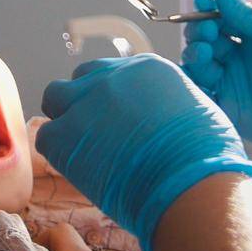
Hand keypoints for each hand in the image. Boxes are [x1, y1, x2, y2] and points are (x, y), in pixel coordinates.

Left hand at [36, 54, 251, 250]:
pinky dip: (59, 153)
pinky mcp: (65, 133)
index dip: (112, 101)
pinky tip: (81, 171)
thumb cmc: (204, 159)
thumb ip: (167, 107)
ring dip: (65, 120)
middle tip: (99, 136)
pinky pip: (46, 136)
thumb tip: (162, 124)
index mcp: (145, 68)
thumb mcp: (194, 112)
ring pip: (55, 97)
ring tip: (84, 151)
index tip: (118, 123)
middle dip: (86, 103)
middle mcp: (112, 76)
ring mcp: (85, 101)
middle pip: (82, 79)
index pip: (113, 74)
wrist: (190, 182)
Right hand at [180, 0, 251, 174]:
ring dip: (195, 52)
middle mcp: (242, 59)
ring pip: (199, 63)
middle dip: (200, 29)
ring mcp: (234, 83)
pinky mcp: (229, 108)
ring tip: (206, 50)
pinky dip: (192, 81)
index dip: (210, 8)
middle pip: (207, 38)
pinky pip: (201, 92)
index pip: (224, 18)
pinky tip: (200, 71)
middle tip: (209, 30)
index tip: (203, 1)